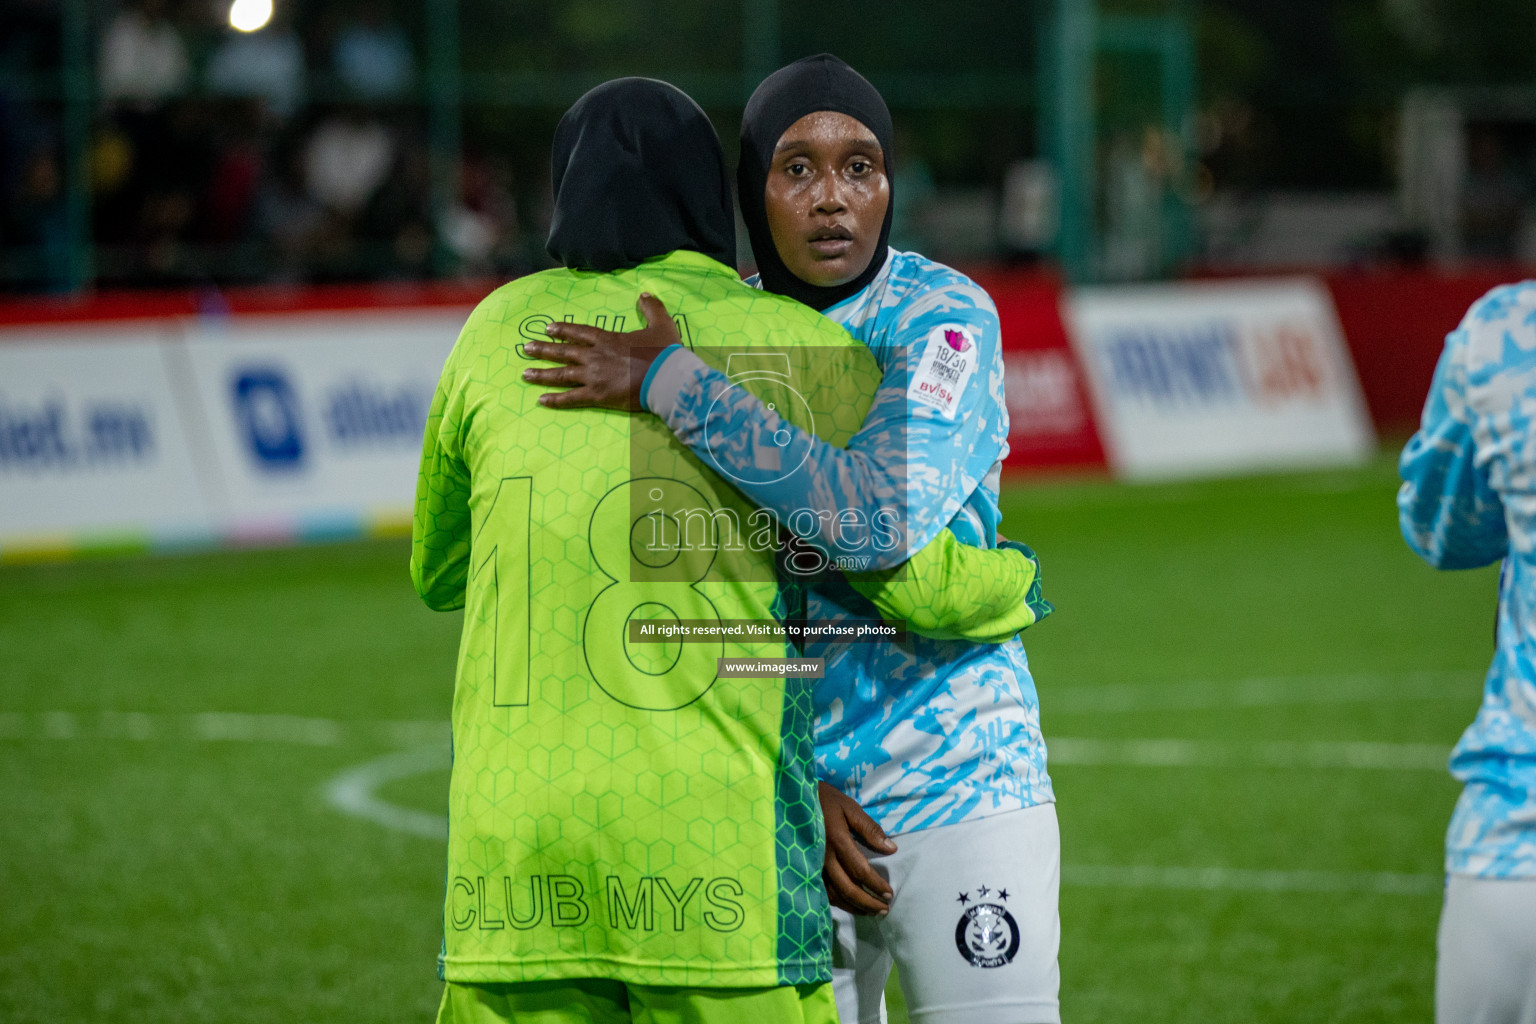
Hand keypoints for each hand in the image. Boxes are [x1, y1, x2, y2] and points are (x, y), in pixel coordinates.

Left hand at [521, 293, 680, 411]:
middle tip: (525, 349)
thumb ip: (651, 307)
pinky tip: (541, 401)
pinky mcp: (598, 396)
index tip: (547, 328)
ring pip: (562, 375)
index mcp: (607, 339)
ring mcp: (594, 376)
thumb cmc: (664, 352)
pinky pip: (572, 398)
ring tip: (525, 374)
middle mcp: (595, 356)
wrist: (667, 377)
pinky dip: (556, 400)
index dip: (562, 330)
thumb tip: (644, 294)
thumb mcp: (661, 324)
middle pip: (563, 352)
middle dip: (543, 350)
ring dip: (542, 374)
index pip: (579, 332)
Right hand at [818, 780, 896, 915]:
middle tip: (884, 909)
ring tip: (870, 912)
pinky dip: (836, 902)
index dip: (876, 885)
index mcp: (837, 841)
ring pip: (834, 895)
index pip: (861, 871)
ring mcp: (813, 866)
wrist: (792, 799)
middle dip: (868, 903)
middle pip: (848, 889)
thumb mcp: (850, 807)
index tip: (889, 893)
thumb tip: (891, 849)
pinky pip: (821, 892)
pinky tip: (848, 905)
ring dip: (854, 906)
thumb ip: (870, 829)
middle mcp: (824, 858)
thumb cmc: (826, 801)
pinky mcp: (805, 868)